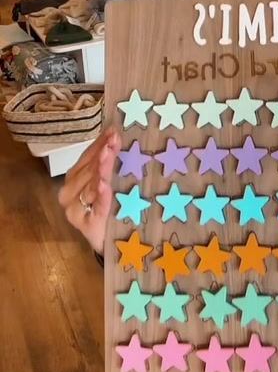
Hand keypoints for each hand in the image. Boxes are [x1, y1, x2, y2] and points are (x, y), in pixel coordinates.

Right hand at [58, 126, 120, 254]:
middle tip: (115, 140)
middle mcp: (69, 194)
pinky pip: (96, 208)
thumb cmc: (111, 207)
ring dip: (100, 171)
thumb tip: (115, 133)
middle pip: (88, 170)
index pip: (86, 157)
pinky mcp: (86, 226)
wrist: (114, 241)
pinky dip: (101, 196)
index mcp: (73, 179)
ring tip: (108, 155)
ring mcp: (75, 211)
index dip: (99, 144)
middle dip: (103, 154)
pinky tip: (104, 186)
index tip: (113, 131)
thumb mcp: (110, 181)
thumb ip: (108, 161)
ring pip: (90, 186)